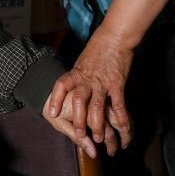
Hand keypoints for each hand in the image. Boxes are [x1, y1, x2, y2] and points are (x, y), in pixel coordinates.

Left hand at [47, 28, 133, 153]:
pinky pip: (118, 105)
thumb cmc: (99, 47)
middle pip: (79, 101)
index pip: (61, 85)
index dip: (55, 99)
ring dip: (98, 125)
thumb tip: (73, 85)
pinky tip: (123, 130)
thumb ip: (79, 75)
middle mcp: (88, 79)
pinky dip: (121, 119)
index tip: (51, 113)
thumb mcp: (83, 61)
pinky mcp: (117, 84)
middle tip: (80, 135)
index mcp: (77, 72)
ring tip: (99, 139)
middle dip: (79, 120)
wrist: (115, 36)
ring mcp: (103, 82)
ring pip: (97, 107)